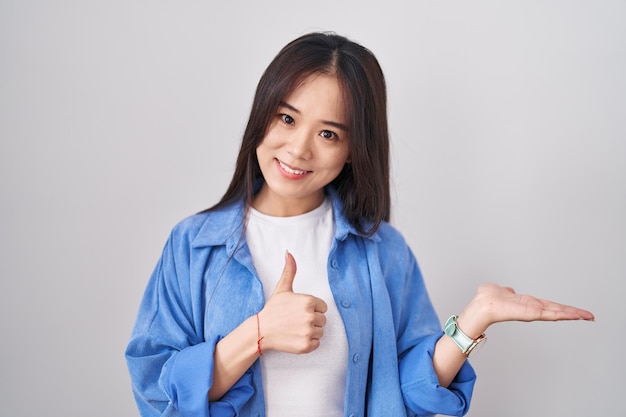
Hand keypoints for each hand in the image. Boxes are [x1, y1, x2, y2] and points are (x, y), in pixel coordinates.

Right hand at [258, 251, 327, 353]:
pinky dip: (308, 343)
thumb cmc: (273, 309)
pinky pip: (317, 343)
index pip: (323, 307)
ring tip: (296, 329)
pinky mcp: (306, 345)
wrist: (261, 330)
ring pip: (320, 332)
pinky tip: (296, 337)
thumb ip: (289, 271)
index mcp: (308, 301)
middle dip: (312, 320)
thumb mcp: (282, 288)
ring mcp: (308, 331)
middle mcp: (310, 316)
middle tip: (296, 321)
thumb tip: (288, 252)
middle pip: (322, 319)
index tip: (299, 311)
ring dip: (310, 332)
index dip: (312, 309)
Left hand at [457, 283, 594, 337]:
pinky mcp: (530, 313)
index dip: (562, 308)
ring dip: (571, 314)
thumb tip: (508, 290)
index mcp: (527, 303)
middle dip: (573, 313)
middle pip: (557, 310)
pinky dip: (562, 314)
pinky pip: (549, 314)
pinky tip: (572, 315)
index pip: (548, 305)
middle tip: (589, 316)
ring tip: (586, 316)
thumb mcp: (500, 290)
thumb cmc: (487, 298)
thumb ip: (507, 291)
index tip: (575, 311)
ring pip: (556, 313)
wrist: (481, 305)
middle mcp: (531, 308)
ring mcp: (532, 312)